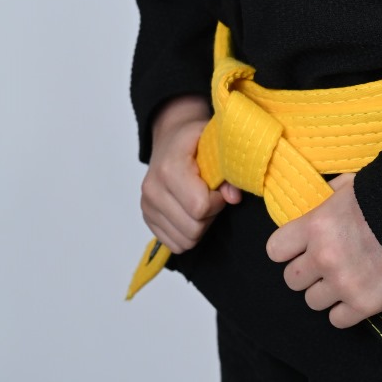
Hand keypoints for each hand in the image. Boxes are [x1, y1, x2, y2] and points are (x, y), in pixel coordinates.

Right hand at [141, 95, 241, 252]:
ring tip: (201, 202)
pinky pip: (175, 245)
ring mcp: (147, 206)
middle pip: (193, 228)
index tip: (218, 186)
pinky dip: (188, 234)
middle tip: (212, 195)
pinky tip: (190, 212)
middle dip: (210, 215)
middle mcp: (153, 190)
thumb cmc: (195, 138)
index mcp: (169, 168)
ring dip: (200, 226)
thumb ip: (228, 168)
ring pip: (185, 241)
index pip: (199, 206)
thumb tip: (234, 198)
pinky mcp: (148, 218)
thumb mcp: (215, 142)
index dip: (217, 200)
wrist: (170, 137)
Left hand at [265, 173, 381, 327]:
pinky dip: (345, 310)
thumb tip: (321, 198)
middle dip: (307, 272)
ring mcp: (342, 284)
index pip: (275, 250)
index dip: (287, 250)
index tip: (299, 248)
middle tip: (326, 263)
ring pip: (312, 302)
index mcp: (316, 225)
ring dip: (325, 292)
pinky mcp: (364, 305)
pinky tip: (357, 293)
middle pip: (292, 280)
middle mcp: (323, 257)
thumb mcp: (352, 185)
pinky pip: (337, 320)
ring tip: (345, 278)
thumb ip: (329, 195)